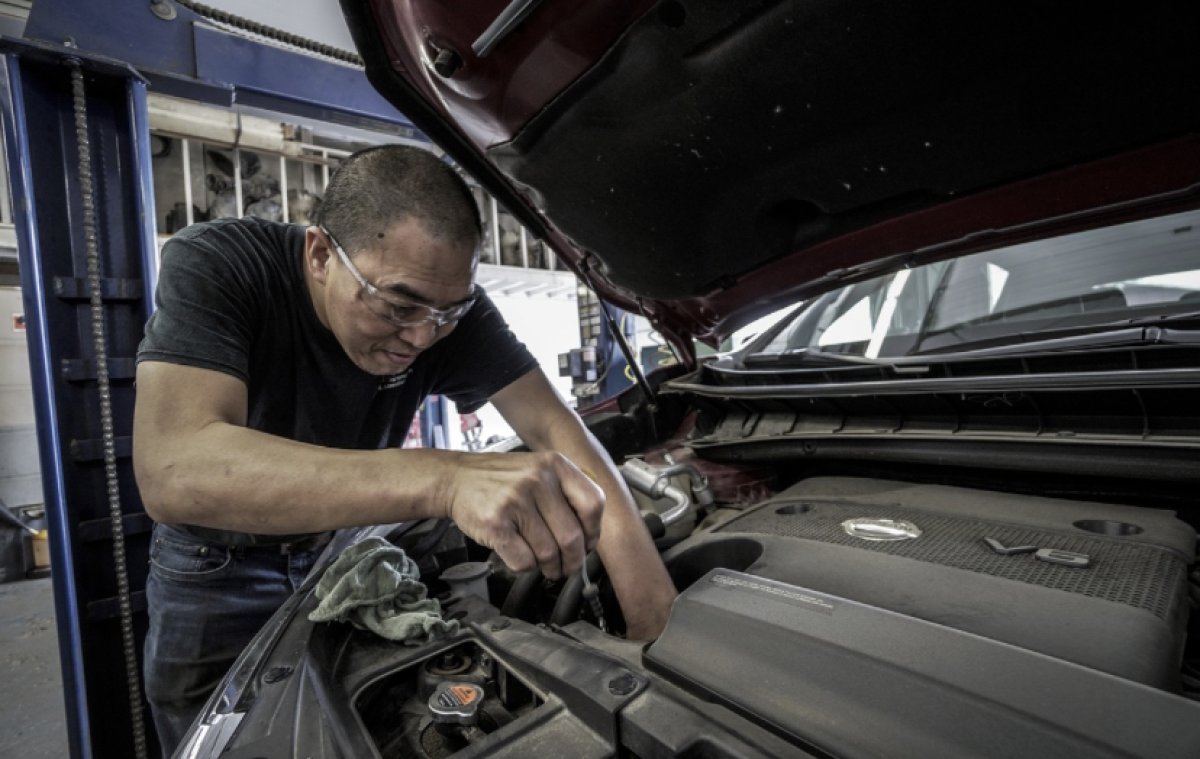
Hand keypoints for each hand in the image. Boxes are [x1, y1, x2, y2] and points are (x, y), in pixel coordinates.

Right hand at [444, 451, 603, 578]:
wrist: (456, 479)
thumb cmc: (502, 481)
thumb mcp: (540, 470)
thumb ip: (567, 493)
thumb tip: (590, 537)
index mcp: (555, 465)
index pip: (593, 503)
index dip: (593, 532)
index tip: (587, 544)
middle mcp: (537, 479)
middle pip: (572, 536)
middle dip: (572, 561)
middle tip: (567, 567)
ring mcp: (515, 501)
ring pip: (548, 553)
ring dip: (549, 567)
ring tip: (545, 565)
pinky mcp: (495, 523)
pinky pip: (523, 560)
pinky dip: (526, 567)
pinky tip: (521, 556)